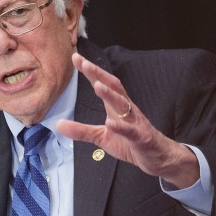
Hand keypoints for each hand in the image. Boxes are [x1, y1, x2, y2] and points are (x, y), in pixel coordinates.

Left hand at [56, 53, 199, 188]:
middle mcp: (127, 110)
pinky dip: (121, 127)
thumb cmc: (130, 143)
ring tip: (97, 86)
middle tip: (84, 63)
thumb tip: (58, 124)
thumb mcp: (101, 137)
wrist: (158, 158)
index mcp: (116, 107)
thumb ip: (81, 130)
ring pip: (124, 105)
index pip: (103, 84)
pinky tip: (110, 123)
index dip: (90, 72)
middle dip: (99, 75)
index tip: (76, 58)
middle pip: (114, 87)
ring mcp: (135, 123)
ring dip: (110, 95)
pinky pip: (131, 131)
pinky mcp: (141, 138)